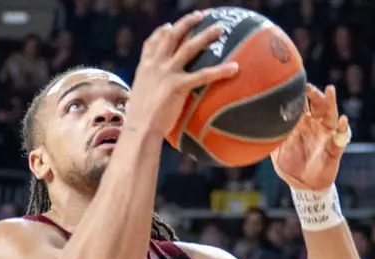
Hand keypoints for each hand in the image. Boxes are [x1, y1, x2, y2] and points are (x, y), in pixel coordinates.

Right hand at [125, 13, 238, 139]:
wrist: (139, 128)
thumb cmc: (140, 122)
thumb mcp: (139, 99)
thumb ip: (149, 91)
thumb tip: (156, 99)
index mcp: (145, 68)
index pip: (152, 43)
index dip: (161, 32)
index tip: (169, 26)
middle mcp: (155, 65)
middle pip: (171, 36)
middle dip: (186, 23)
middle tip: (200, 15)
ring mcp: (167, 73)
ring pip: (189, 48)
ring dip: (205, 35)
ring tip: (219, 28)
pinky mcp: (178, 86)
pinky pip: (204, 75)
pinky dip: (220, 71)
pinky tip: (235, 68)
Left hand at [271, 84, 349, 191]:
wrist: (303, 186)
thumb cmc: (290, 167)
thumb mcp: (276, 153)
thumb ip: (270, 141)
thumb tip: (256, 129)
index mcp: (301, 124)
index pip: (301, 105)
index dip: (297, 95)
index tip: (290, 83)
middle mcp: (315, 125)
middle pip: (317, 104)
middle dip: (314, 93)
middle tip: (307, 86)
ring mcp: (326, 135)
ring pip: (330, 114)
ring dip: (330, 102)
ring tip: (329, 91)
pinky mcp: (335, 149)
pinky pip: (341, 138)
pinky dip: (343, 129)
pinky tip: (343, 121)